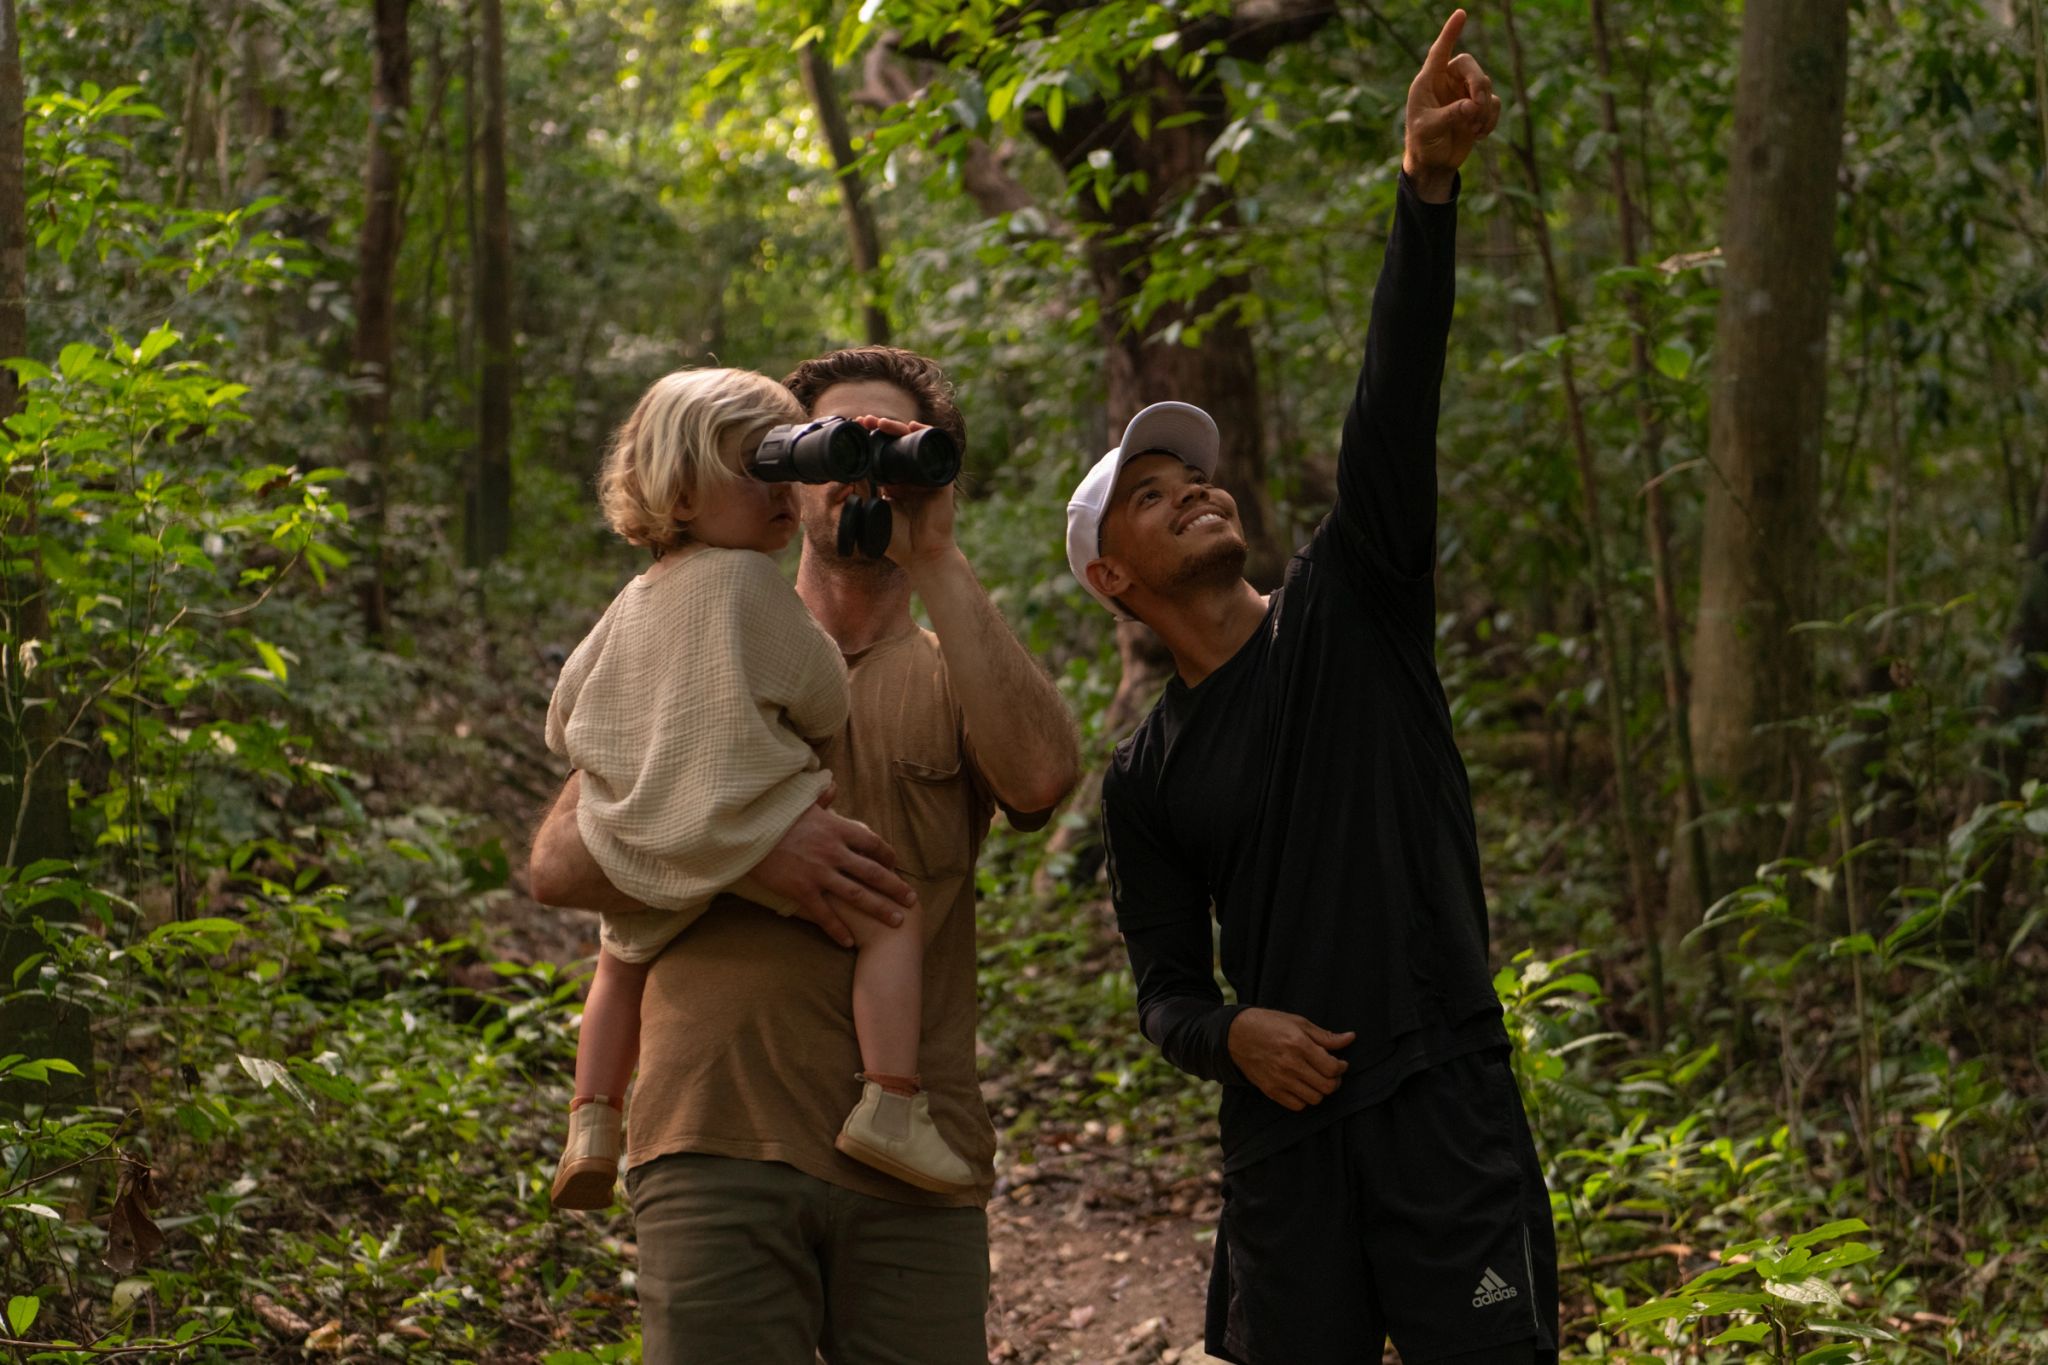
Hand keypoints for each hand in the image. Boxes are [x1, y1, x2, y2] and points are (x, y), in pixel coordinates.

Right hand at [748, 788, 915, 947]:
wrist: (746, 830)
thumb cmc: (772, 813)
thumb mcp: (800, 800)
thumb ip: (821, 796)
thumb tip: (832, 785)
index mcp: (836, 828)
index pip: (871, 842)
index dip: (886, 854)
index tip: (895, 863)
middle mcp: (833, 851)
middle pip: (872, 872)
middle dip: (895, 887)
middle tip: (912, 900)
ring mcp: (818, 872)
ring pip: (856, 894)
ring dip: (879, 909)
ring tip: (897, 922)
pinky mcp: (801, 890)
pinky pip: (824, 913)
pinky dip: (838, 929)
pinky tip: (849, 942)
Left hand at [850, 415, 959, 570]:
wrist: (921, 555)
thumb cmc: (898, 540)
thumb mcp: (875, 509)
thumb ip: (864, 491)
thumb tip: (845, 470)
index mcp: (897, 483)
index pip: (884, 453)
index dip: (871, 440)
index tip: (856, 429)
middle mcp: (912, 477)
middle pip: (897, 444)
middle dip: (881, 429)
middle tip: (864, 420)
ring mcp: (927, 476)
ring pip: (913, 442)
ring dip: (898, 428)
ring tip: (881, 423)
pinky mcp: (941, 478)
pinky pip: (936, 450)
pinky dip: (925, 435)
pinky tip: (912, 426)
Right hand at [1226, 1008, 1355, 1111]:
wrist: (1235, 1035)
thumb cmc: (1269, 1024)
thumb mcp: (1298, 1023)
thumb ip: (1325, 1035)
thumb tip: (1351, 1038)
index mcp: (1298, 1044)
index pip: (1332, 1068)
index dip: (1341, 1067)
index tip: (1340, 1062)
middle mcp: (1290, 1065)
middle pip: (1327, 1087)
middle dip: (1335, 1081)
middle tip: (1331, 1073)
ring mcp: (1279, 1080)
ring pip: (1315, 1099)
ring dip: (1321, 1090)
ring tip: (1317, 1079)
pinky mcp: (1271, 1090)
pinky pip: (1297, 1105)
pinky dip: (1304, 1098)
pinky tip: (1303, 1086)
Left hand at [1403, 9, 1500, 197]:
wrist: (1433, 164)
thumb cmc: (1422, 143)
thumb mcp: (1428, 130)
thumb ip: (1449, 115)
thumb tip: (1472, 106)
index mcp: (1428, 81)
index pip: (1440, 51)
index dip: (1450, 32)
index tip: (1461, 13)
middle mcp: (1447, 82)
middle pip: (1471, 68)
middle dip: (1478, 85)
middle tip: (1477, 106)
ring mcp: (1464, 94)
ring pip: (1486, 86)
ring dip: (1484, 108)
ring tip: (1473, 128)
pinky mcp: (1478, 108)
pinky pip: (1494, 104)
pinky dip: (1491, 118)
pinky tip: (1479, 135)